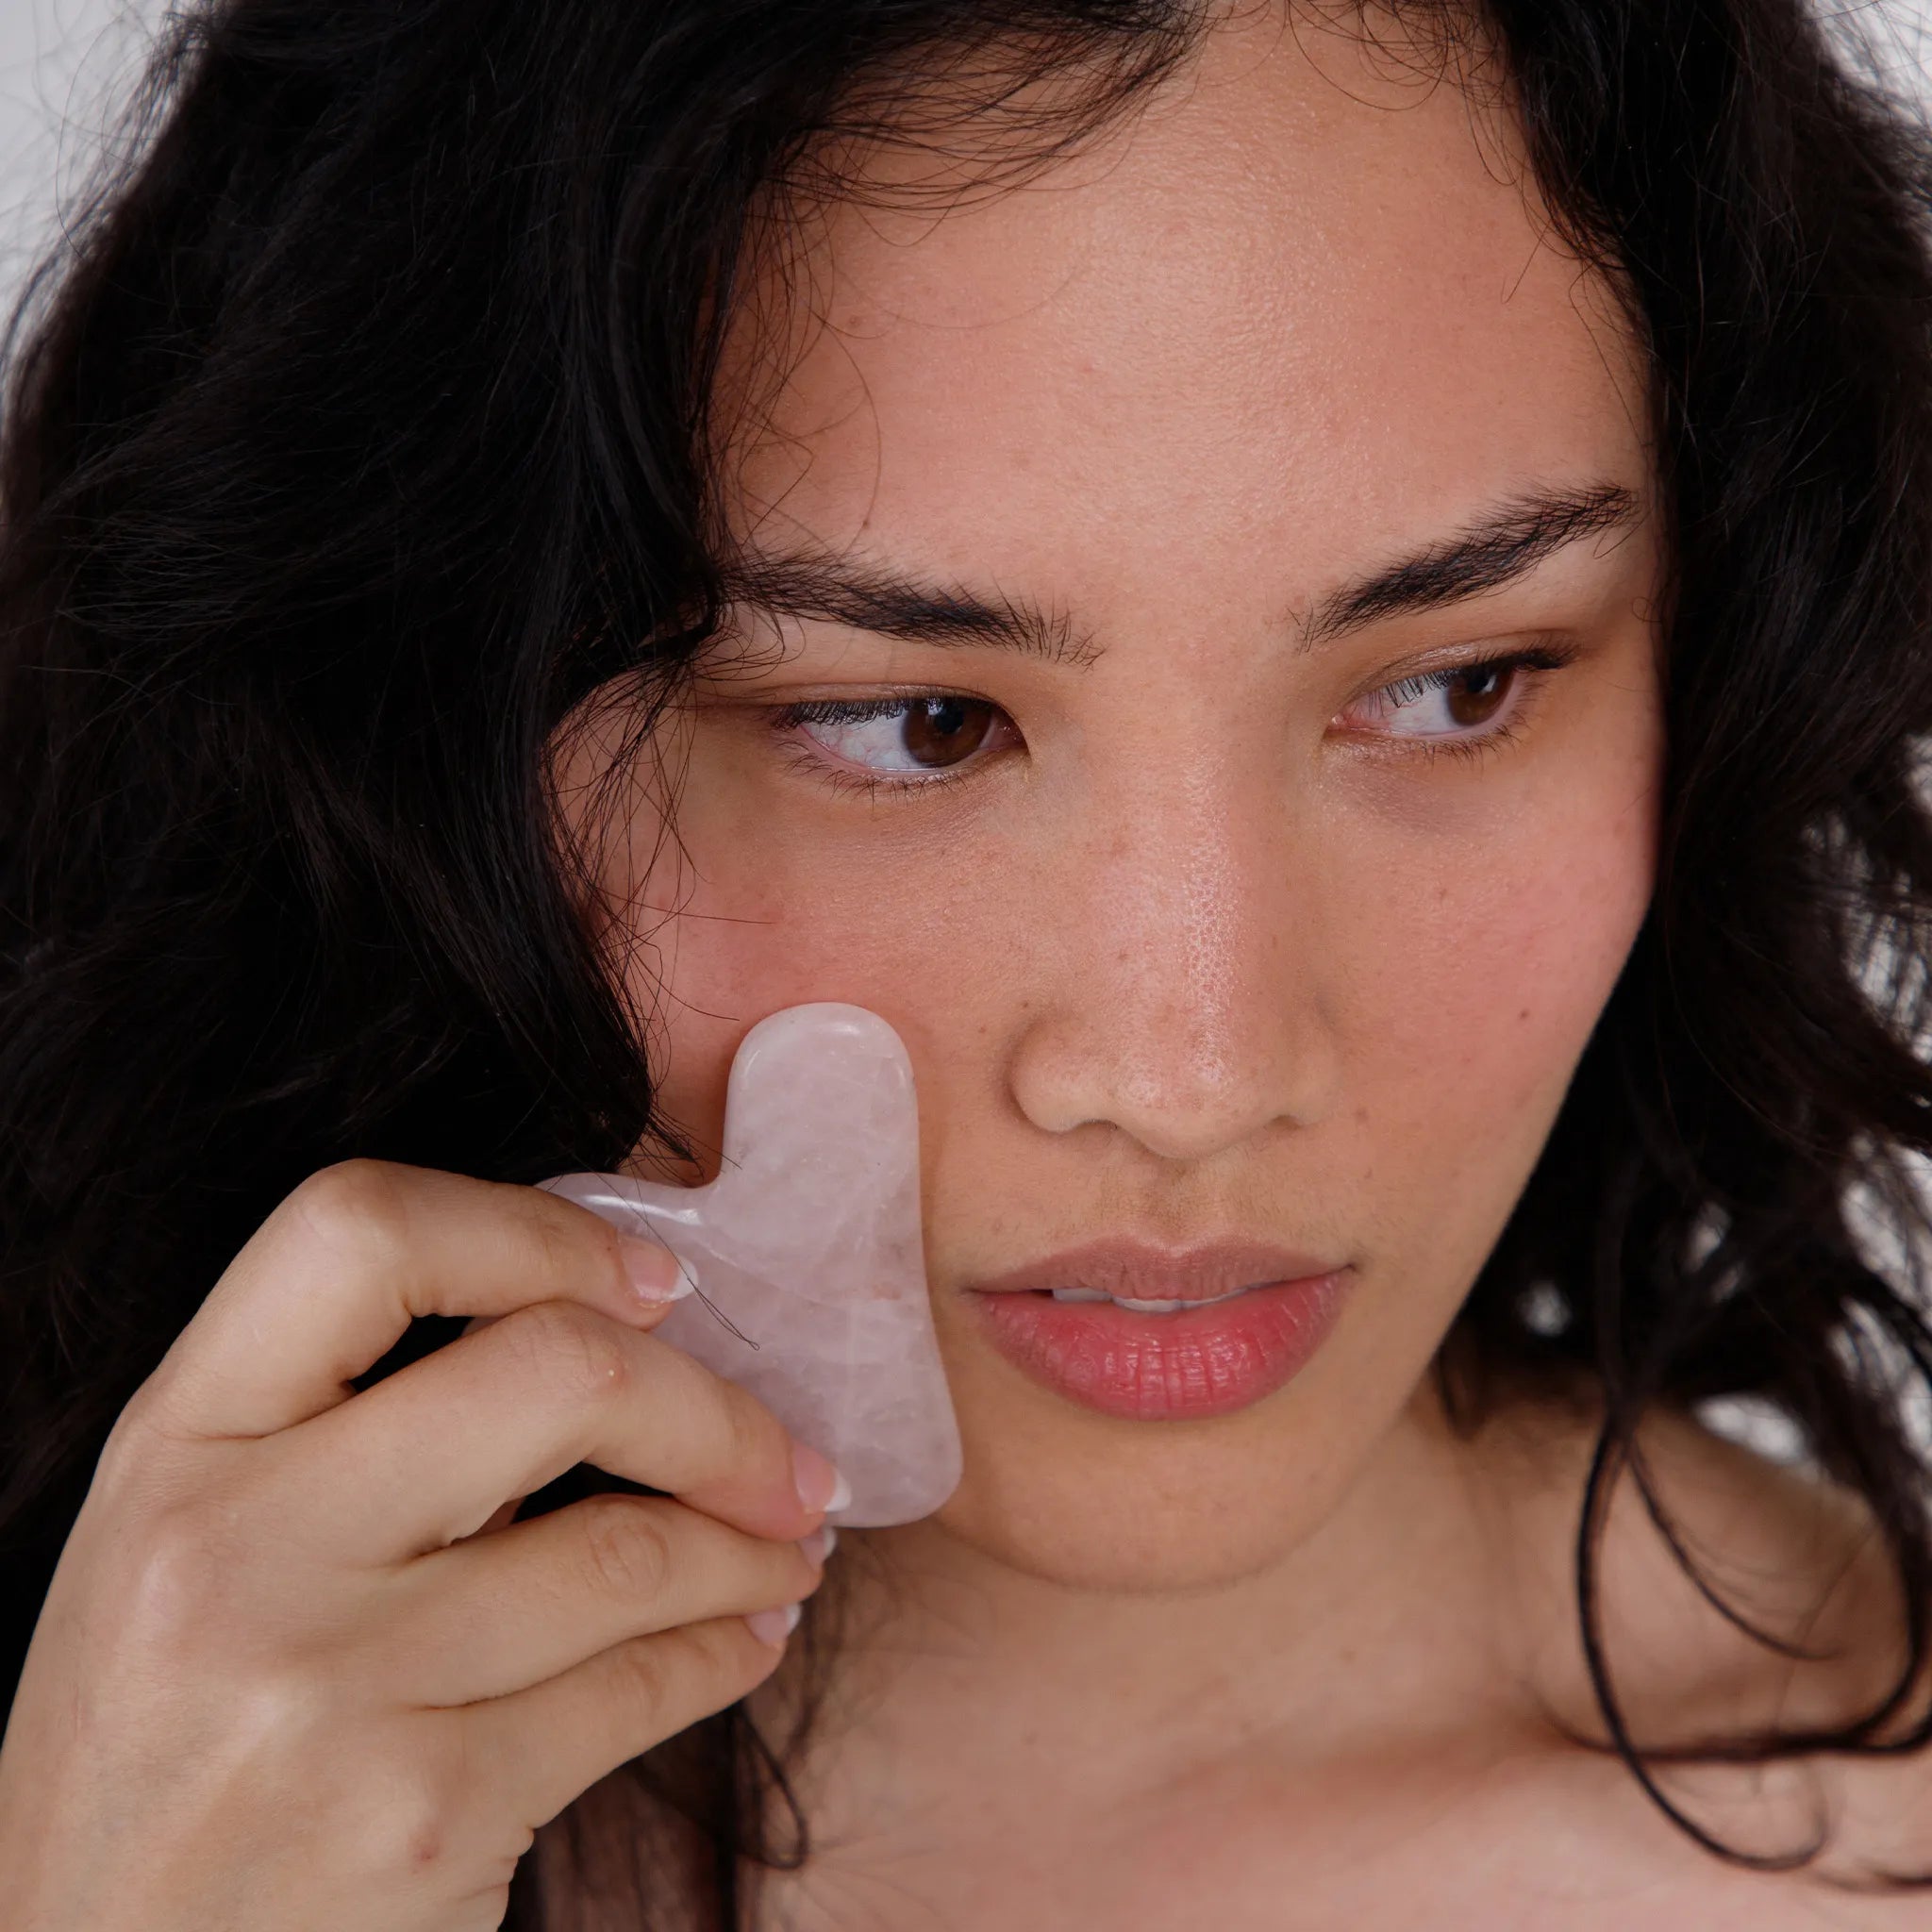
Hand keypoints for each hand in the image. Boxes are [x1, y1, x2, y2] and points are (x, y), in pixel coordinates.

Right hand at [0, 1160, 837, 1931]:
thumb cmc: (170, 1748)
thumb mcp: (195, 1552)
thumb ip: (350, 1432)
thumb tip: (618, 1335)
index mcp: (175, 1442)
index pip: (361, 1230)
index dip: (539, 1233)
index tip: (654, 1286)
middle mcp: (234, 1545)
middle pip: (555, 1371)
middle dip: (715, 1409)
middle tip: (783, 1452)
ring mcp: (322, 1687)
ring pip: (632, 1549)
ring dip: (752, 1543)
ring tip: (789, 1544)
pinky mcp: (417, 1817)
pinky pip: (638, 1691)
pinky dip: (725, 1652)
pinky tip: (748, 1637)